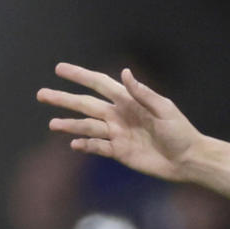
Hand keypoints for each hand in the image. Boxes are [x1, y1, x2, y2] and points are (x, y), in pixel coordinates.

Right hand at [39, 64, 205, 182]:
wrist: (187, 159)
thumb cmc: (180, 131)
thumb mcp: (164, 109)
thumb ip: (142, 93)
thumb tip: (124, 73)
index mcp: (128, 100)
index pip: (98, 84)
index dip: (79, 75)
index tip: (59, 69)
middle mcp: (119, 115)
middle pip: (85, 104)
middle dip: (63, 99)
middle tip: (41, 94)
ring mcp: (117, 133)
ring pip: (87, 126)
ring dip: (69, 125)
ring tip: (52, 124)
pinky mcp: (119, 151)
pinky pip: (97, 146)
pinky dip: (85, 145)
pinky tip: (73, 143)